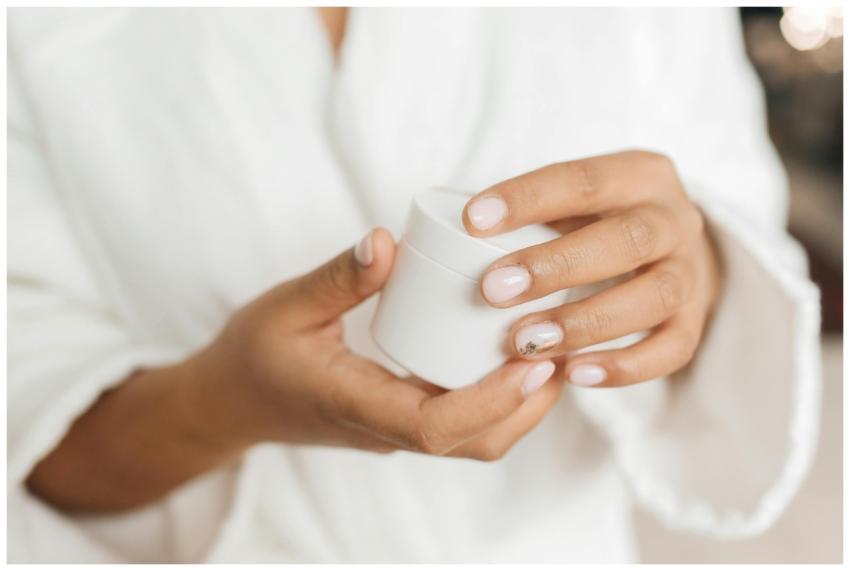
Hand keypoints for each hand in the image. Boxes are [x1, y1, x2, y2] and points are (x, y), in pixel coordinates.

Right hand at [190, 228, 563, 459]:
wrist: (234, 401)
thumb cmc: (255, 354)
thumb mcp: (286, 306)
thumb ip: (338, 277)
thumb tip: (387, 242)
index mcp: (354, 405)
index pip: (435, 427)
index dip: (493, 400)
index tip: (534, 359)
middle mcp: (384, 428)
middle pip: (474, 443)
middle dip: (528, 403)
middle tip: (563, 344)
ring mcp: (396, 429)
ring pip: (475, 439)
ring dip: (521, 403)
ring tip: (552, 347)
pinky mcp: (402, 417)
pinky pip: (462, 421)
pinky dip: (500, 397)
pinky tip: (513, 351)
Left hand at [461, 150, 722, 387]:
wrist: (674, 249)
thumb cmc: (599, 223)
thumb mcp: (577, 200)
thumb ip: (533, 212)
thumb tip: (449, 234)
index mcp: (639, 175)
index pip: (584, 180)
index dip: (528, 199)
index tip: (472, 221)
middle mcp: (674, 219)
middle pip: (625, 240)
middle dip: (556, 266)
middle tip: (493, 290)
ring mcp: (691, 273)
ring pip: (653, 296)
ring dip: (586, 322)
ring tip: (525, 343)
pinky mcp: (695, 322)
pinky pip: (672, 350)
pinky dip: (624, 366)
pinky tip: (574, 375)